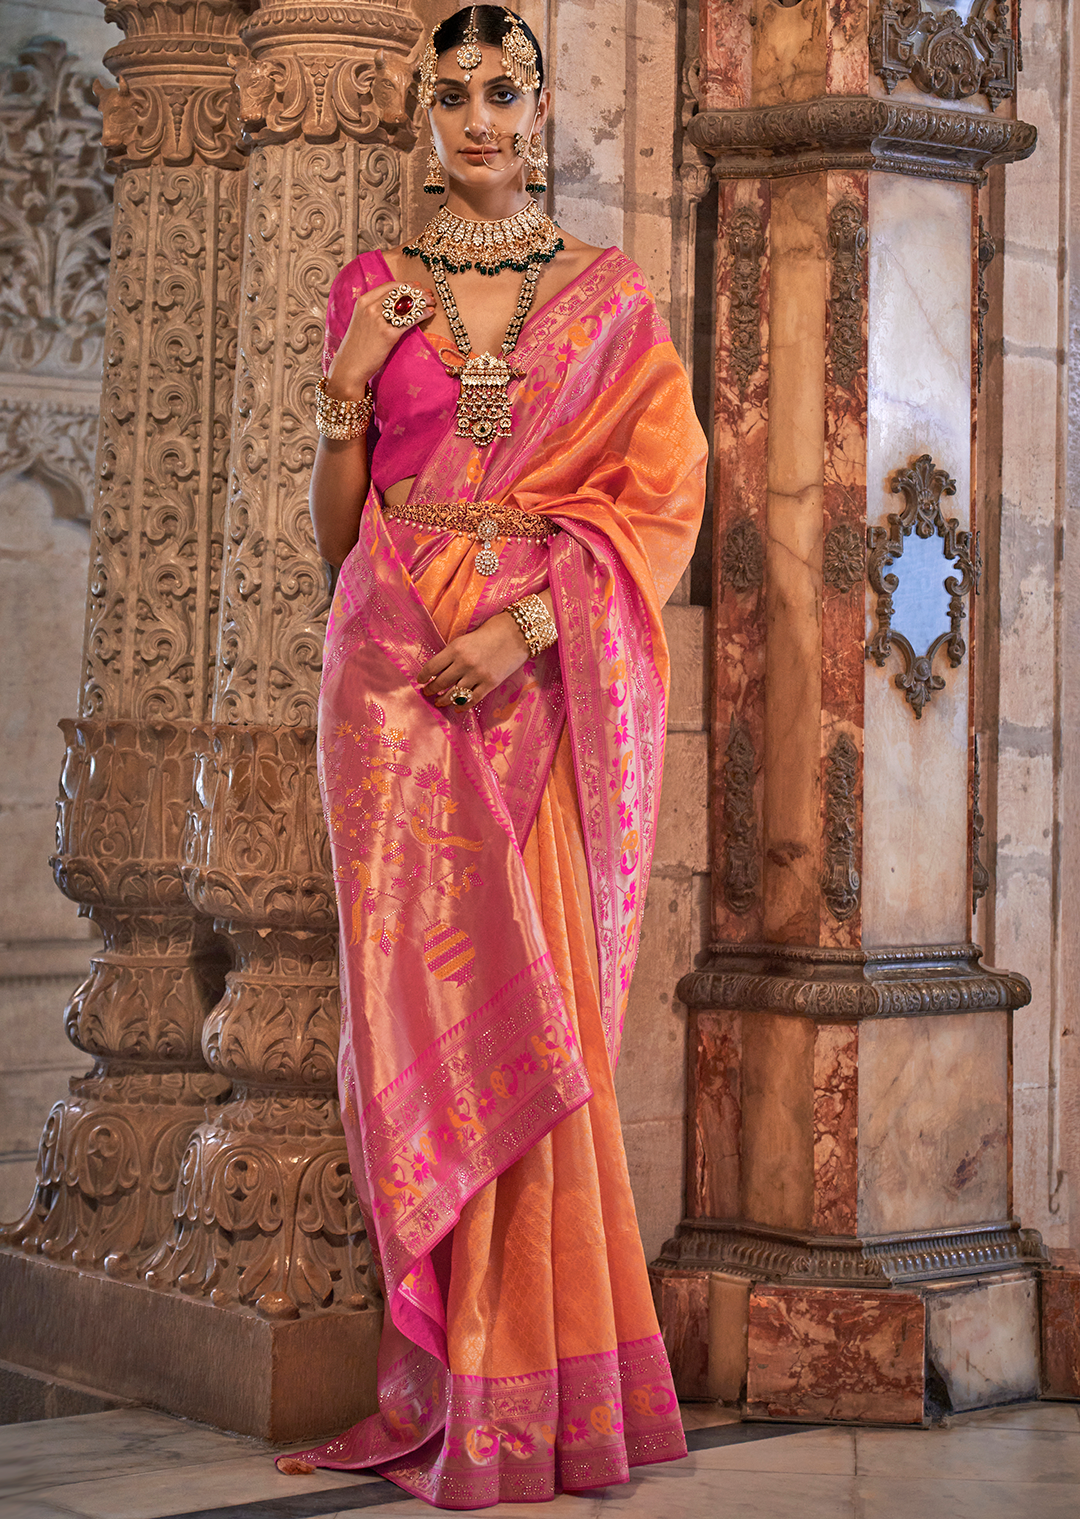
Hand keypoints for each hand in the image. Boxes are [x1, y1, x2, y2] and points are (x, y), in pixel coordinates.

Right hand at [327, 280, 436, 399]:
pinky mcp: (388, 334)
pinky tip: (429, 313)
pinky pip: (410, 320)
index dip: (406, 284)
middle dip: (417, 292)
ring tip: (431, 303)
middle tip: (428, 294)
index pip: (390, 286)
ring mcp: (379, 320)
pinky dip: (422, 314)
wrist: (350, 365)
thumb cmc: (357, 345)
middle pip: (400, 293)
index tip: (416, 286)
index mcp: (364, 301)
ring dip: (423, 301)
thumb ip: (374, 309)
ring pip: (407, 304)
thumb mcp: (361, 320)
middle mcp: (371, 307)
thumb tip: (394, 303)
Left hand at [417, 612, 529, 709]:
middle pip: (441, 683)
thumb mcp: (467, 638)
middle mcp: (464, 663)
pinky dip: (462, 707)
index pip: (432, 667)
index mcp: (456, 648)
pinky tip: (457, 709)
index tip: (420, 680)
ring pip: (454, 695)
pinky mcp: (490, 684)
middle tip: (427, 693)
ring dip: (443, 700)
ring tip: (439, 702)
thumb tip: (441, 669)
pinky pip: (472, 700)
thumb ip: (454, 653)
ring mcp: (477, 675)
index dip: (423, 676)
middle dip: (431, 690)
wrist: (518, 633)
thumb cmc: (492, 631)